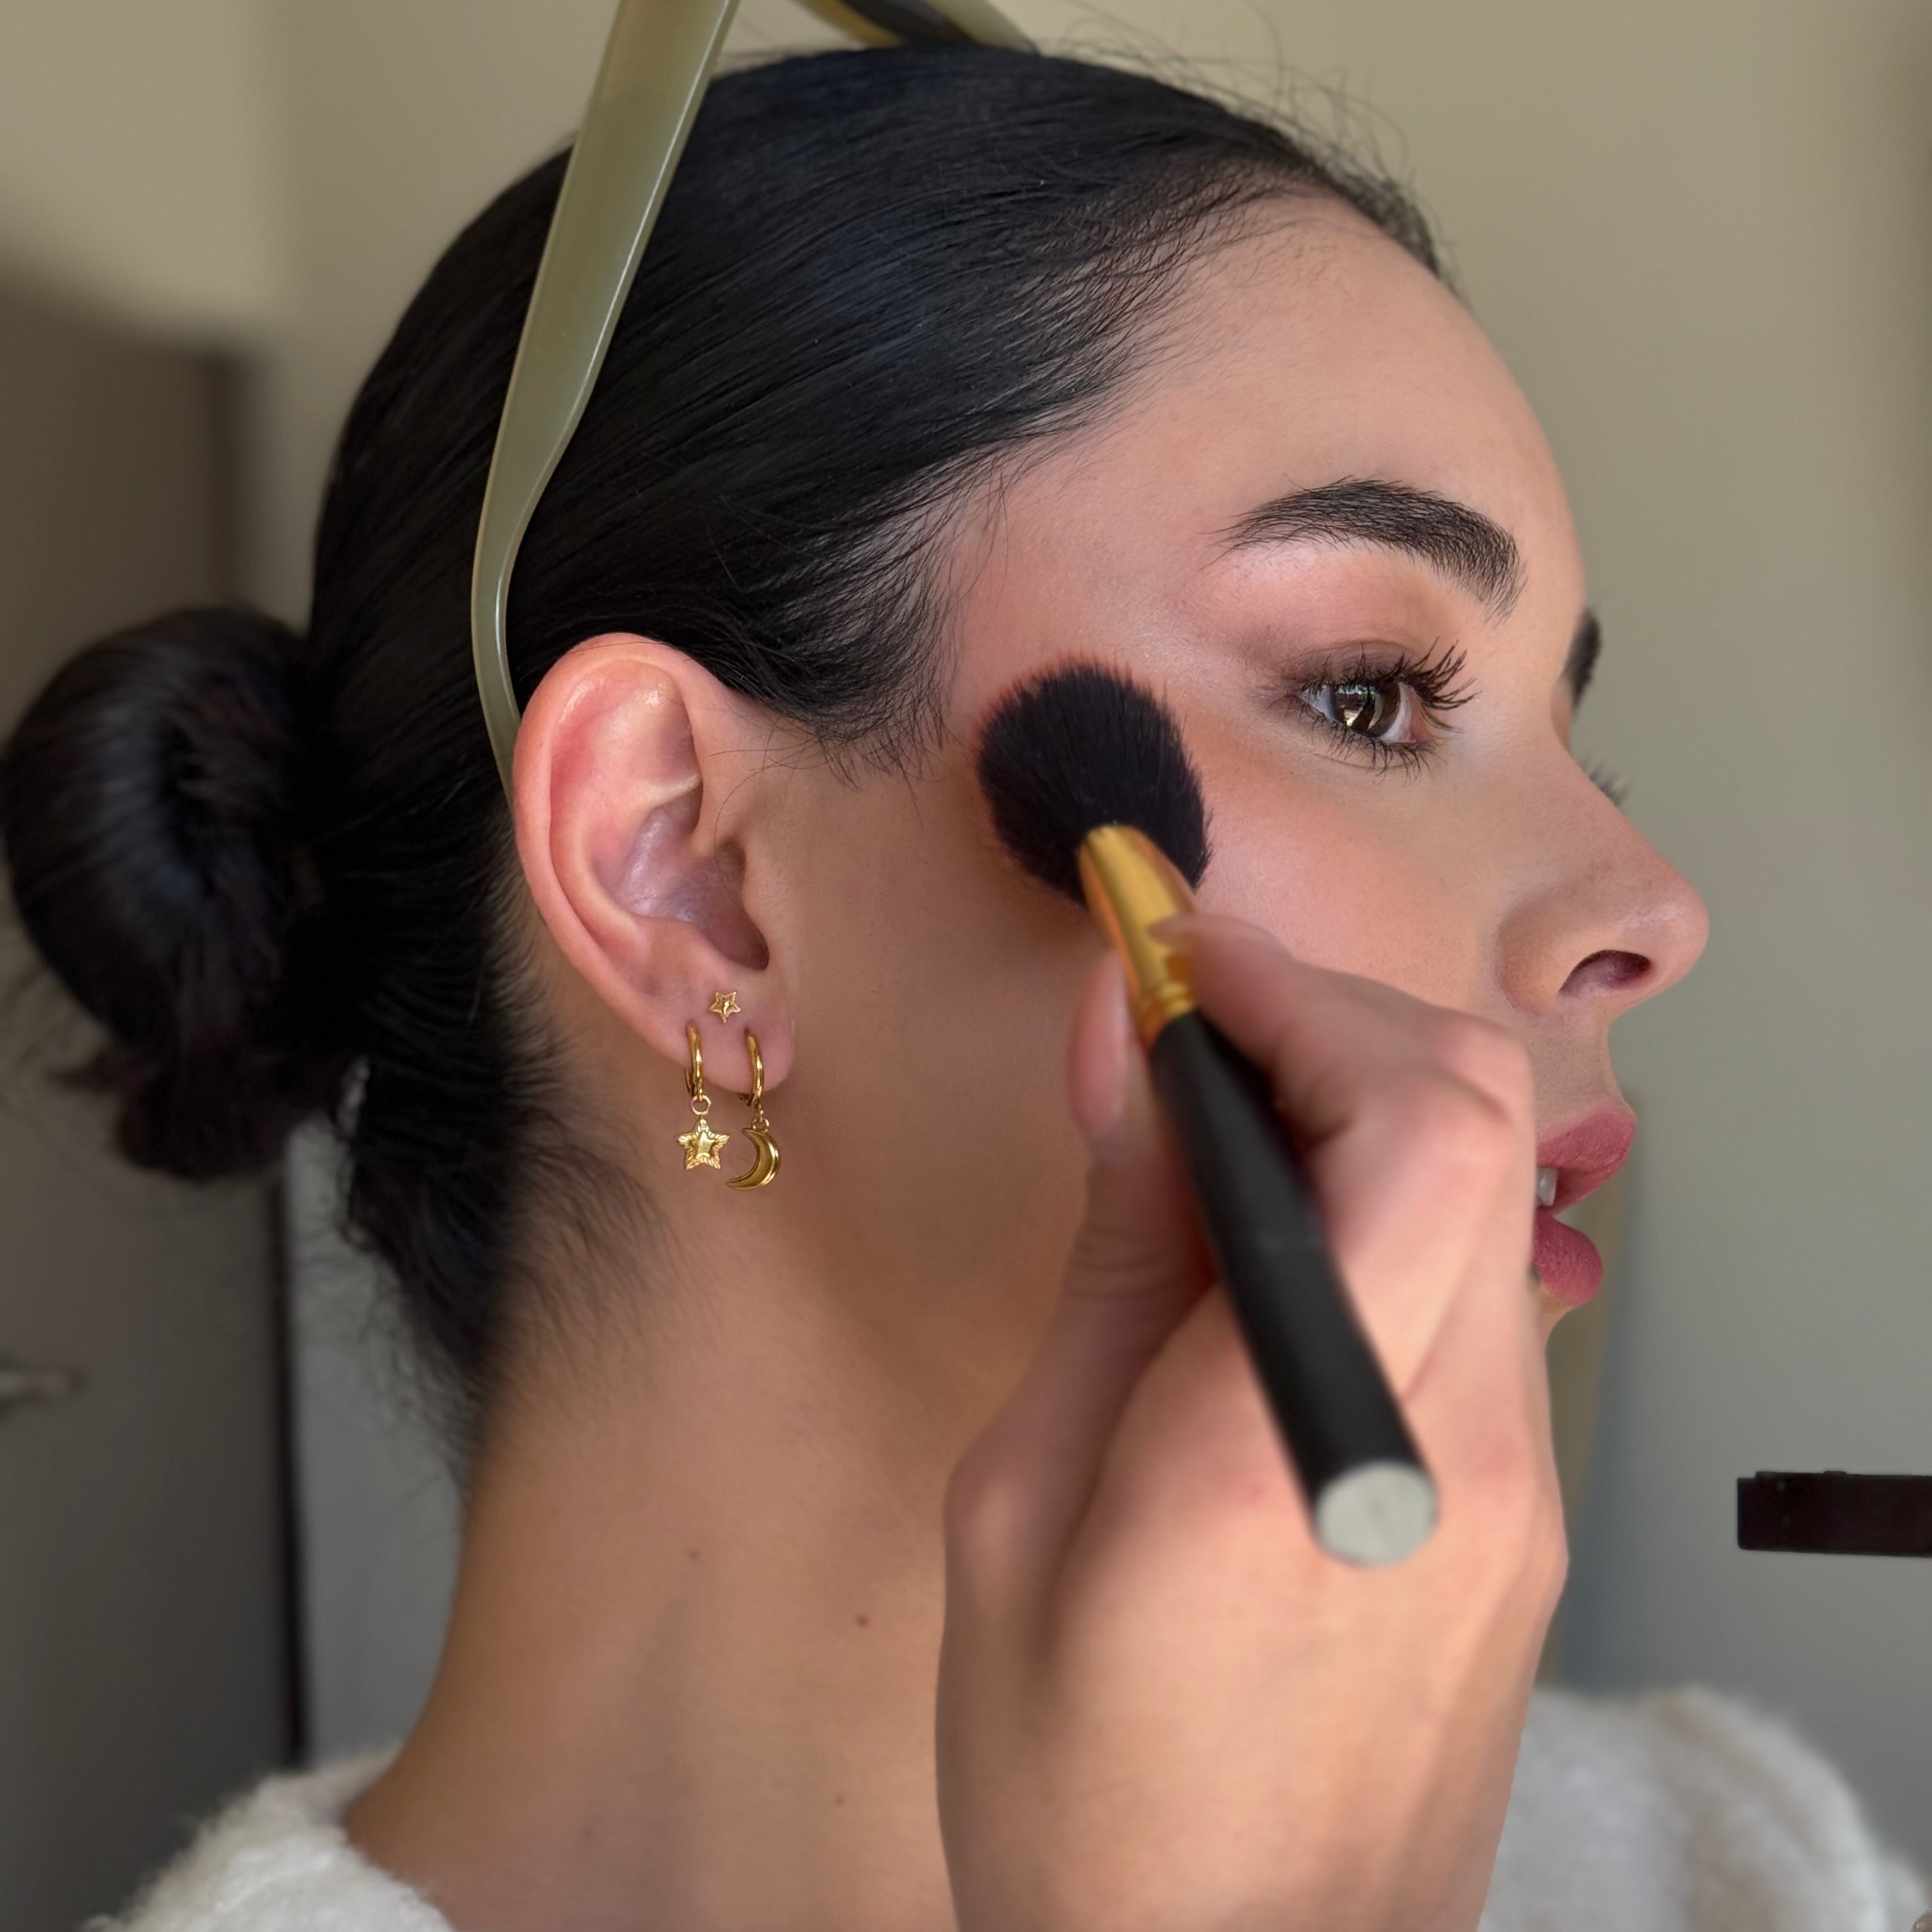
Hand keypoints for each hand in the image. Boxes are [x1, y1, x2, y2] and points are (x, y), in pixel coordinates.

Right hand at [936, 917, 1563, 1931]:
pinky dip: (1380, 1196)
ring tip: (1206, 1114)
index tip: (1165, 945)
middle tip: (1179, 1013)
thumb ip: (1112, 1258)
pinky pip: (1471, 1280)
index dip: (1289, 989)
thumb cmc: (1081, 1792)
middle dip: (1326, 1012)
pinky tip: (1266, 1240)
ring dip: (1355, 1095)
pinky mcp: (1524, 1508)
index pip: (1400, 1122)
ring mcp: (1519, 1480)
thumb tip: (1123, 1049)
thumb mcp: (1023, 1509)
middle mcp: (1460, 1442)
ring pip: (1486, 1184)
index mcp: (1298, 1444)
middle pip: (1475, 1113)